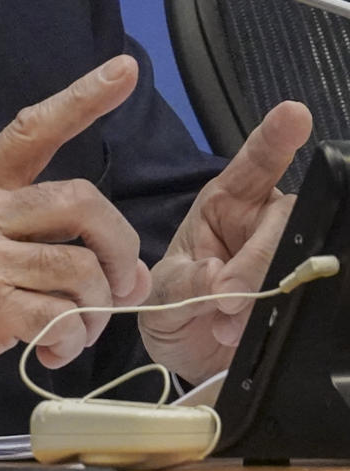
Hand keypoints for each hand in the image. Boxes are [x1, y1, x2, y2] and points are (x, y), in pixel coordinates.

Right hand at [0, 55, 151, 434]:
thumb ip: (45, 248)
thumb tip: (129, 273)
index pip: (32, 129)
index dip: (84, 98)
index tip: (125, 69)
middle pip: (81, 201)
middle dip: (118, 246)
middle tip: (115, 284)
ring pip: (81, 268)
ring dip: (96, 310)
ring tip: (75, 331)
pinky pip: (61, 317)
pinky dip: (70, 341)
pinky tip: (51, 351)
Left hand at [139, 101, 312, 386]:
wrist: (188, 356)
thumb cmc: (172, 305)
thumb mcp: (164, 291)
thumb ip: (185, 284)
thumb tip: (217, 279)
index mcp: (225, 202)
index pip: (255, 161)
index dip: (275, 138)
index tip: (295, 114)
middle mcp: (261, 222)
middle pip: (282, 219)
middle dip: (257, 260)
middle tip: (224, 296)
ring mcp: (282, 257)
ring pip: (298, 258)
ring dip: (261, 295)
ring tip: (222, 324)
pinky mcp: (297, 295)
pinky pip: (305, 297)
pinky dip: (269, 321)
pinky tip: (236, 335)